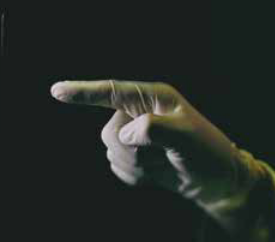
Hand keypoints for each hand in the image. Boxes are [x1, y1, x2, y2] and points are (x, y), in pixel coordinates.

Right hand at [51, 80, 269, 231]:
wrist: (218, 182)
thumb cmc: (208, 154)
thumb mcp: (187, 137)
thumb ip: (154, 129)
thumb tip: (125, 133)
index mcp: (153, 97)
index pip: (112, 91)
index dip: (83, 92)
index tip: (56, 91)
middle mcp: (140, 112)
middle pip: (109, 131)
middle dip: (131, 150)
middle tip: (162, 156)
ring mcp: (136, 134)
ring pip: (111, 151)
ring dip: (135, 165)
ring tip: (163, 164)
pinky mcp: (135, 154)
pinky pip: (117, 167)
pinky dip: (134, 176)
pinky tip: (157, 173)